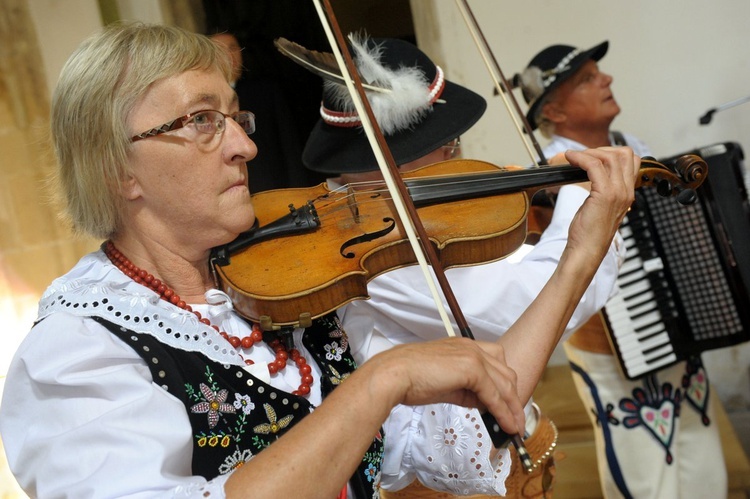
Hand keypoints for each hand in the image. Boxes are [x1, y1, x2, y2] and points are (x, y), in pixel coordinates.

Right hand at [364, 337, 525, 434]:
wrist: (395, 375)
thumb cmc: (412, 380)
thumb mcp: (446, 385)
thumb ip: (468, 391)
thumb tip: (486, 405)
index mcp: (465, 347)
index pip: (496, 364)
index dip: (504, 386)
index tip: (508, 407)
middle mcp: (472, 347)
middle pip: (506, 373)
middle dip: (513, 398)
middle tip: (515, 421)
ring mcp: (473, 355)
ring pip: (504, 384)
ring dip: (512, 408)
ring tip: (515, 428)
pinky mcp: (472, 368)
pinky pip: (495, 394)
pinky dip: (503, 412)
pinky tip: (506, 425)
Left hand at [563, 146, 638, 263]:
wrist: (586, 251)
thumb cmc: (588, 233)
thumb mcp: (599, 206)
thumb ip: (602, 189)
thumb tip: (591, 171)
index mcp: (627, 193)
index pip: (631, 160)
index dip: (612, 153)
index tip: (592, 156)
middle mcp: (627, 191)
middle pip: (625, 153)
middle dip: (602, 149)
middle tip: (583, 156)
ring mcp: (618, 193)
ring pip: (610, 157)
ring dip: (589, 152)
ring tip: (574, 157)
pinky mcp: (604, 195)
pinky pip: (594, 166)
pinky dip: (581, 158)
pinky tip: (570, 159)